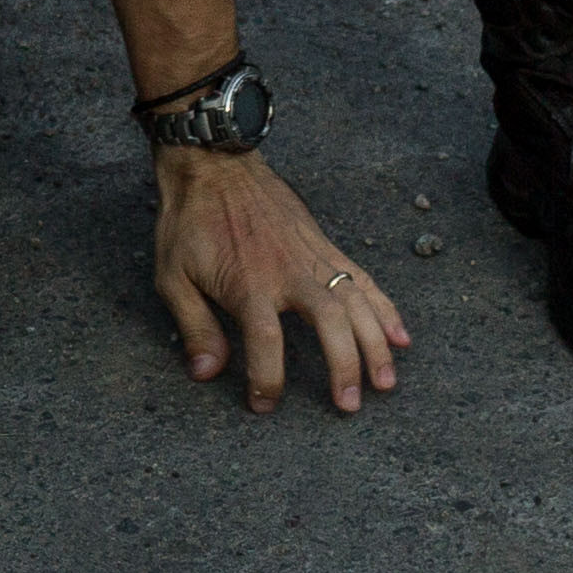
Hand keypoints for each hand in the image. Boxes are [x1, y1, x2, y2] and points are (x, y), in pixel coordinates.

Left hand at [146, 149, 407, 413]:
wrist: (214, 165)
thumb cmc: (190, 222)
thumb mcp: (173, 276)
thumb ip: (194, 327)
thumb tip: (206, 374)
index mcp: (247, 283)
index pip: (266, 341)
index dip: (267, 379)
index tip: (263, 405)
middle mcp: (288, 272)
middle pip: (330, 323)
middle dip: (344, 367)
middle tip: (348, 406)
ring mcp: (313, 257)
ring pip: (357, 303)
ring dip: (375, 345)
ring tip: (386, 382)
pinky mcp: (326, 246)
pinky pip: (364, 279)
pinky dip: (385, 309)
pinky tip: (400, 337)